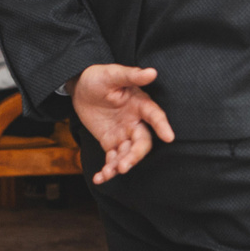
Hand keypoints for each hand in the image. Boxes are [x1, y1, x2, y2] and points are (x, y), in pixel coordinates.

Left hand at [68, 63, 174, 183]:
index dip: (162, 126)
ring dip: (120, 164)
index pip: (154, 116)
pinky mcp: (111, 143)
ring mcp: (123, 134)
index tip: (169, 137)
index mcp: (140, 104)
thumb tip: (152, 72)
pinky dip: (107, 170)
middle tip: (124, 165)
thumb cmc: (99, 77)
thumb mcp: (112, 74)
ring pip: (128, 153)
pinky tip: (100, 178)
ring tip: (109, 173)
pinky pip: (112, 159)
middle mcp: (136, 122)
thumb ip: (131, 76)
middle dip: (135, 155)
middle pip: (142, 142)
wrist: (80, 88)